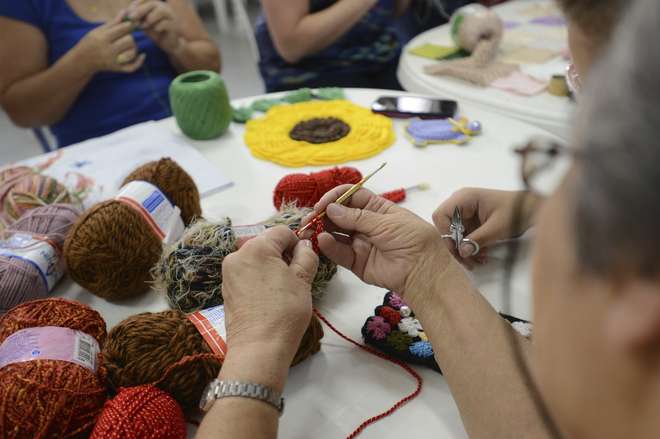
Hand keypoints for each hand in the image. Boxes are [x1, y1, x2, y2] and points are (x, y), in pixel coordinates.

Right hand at [75, 12, 144, 72]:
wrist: (82, 61)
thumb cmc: (91, 42)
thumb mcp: (98, 30)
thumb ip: (113, 22)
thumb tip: (125, 12)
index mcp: (102, 38)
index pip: (121, 29)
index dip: (129, 25)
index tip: (131, 24)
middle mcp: (108, 51)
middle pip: (129, 41)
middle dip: (130, 37)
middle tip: (125, 36)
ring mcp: (113, 61)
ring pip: (132, 52)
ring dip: (133, 47)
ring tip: (128, 44)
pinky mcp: (116, 69)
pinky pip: (132, 67)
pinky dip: (139, 61)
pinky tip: (143, 55)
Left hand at [127, 0, 180, 52]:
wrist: (168, 43)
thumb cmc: (154, 32)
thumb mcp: (143, 23)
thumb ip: (136, 18)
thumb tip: (125, 14)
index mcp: (155, 5)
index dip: (136, 4)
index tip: (128, 13)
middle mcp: (164, 7)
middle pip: (152, 4)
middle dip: (140, 10)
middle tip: (131, 18)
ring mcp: (170, 16)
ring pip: (160, 11)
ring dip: (150, 18)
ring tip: (143, 26)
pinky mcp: (174, 26)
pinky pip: (166, 23)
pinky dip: (158, 26)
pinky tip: (155, 30)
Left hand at [221, 226, 318, 359]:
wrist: (259, 347)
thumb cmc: (284, 311)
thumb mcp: (303, 281)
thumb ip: (306, 256)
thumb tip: (305, 245)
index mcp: (256, 247)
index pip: (282, 232)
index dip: (297, 243)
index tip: (305, 261)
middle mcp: (237, 255)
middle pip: (266, 244)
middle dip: (283, 255)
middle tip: (296, 277)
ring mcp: (229, 273)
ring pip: (256, 259)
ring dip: (271, 267)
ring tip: (283, 290)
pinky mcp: (227, 289)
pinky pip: (247, 274)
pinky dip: (259, 279)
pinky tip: (269, 298)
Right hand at [301, 185, 451, 302]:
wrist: (423, 271)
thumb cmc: (412, 239)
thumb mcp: (386, 222)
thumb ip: (357, 217)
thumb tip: (331, 209)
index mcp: (377, 209)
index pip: (351, 197)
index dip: (336, 197)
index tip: (322, 204)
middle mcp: (367, 224)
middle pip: (340, 215)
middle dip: (324, 215)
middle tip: (309, 218)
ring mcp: (360, 243)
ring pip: (336, 234)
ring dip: (321, 230)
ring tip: (309, 230)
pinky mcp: (357, 262)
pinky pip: (340, 253)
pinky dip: (329, 246)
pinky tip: (323, 241)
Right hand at [432, 188, 541, 266]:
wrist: (532, 210)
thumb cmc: (515, 212)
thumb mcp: (496, 228)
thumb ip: (477, 239)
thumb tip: (461, 252)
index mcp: (464, 198)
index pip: (441, 215)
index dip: (445, 233)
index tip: (456, 248)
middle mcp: (461, 203)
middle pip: (445, 226)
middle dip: (455, 245)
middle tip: (466, 261)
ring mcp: (465, 213)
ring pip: (454, 235)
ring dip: (464, 249)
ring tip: (477, 261)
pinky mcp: (471, 222)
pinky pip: (464, 237)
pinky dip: (470, 247)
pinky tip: (481, 256)